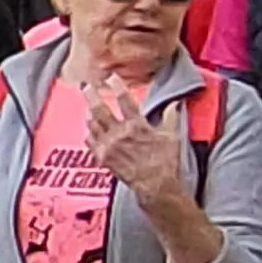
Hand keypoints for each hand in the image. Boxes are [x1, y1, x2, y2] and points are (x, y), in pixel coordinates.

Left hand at [86, 80, 188, 208]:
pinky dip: (88, 133)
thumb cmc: (165, 162)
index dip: (117, 86)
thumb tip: (176, 102)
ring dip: (89, 113)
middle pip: (100, 110)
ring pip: (93, 125)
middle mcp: (120, 134)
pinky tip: (88, 129)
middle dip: (91, 96)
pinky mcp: (103, 158)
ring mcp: (109, 146)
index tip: (110, 77)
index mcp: (137, 126)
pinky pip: (90, 142)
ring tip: (88, 106)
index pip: (125, 100)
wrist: (155, 185)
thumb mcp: (172, 136)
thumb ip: (171, 117)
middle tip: (85, 86)